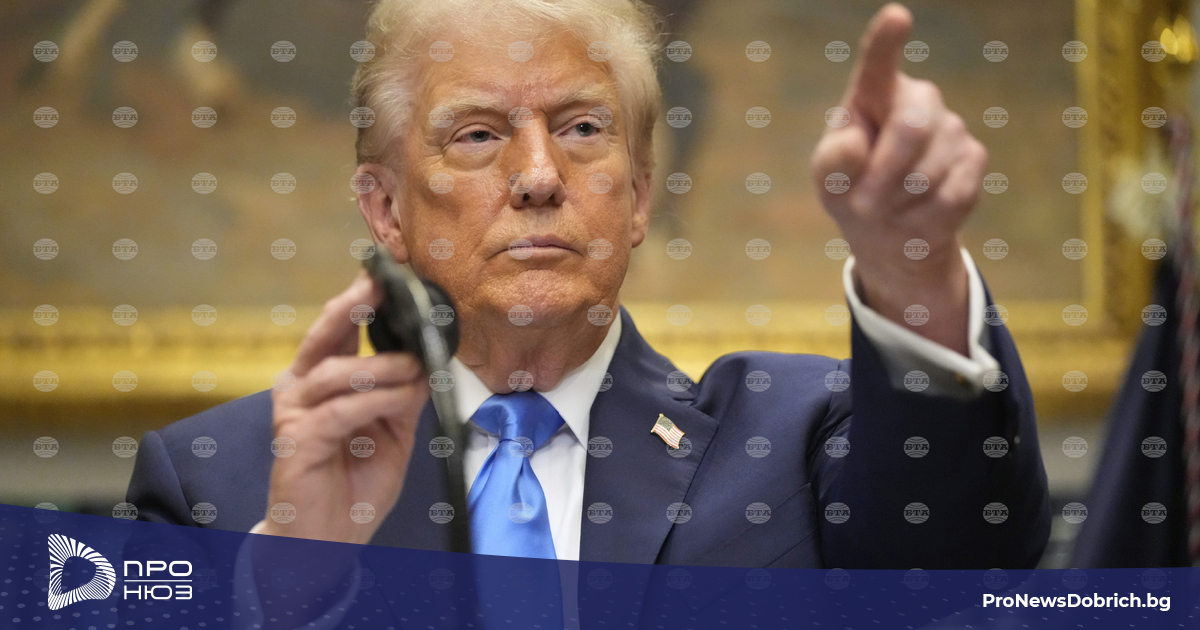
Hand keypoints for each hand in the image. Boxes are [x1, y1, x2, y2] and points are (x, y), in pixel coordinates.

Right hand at [262, 271, 430, 543]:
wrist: (325, 542)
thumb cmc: (354, 483)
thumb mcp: (393, 432)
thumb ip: (405, 395)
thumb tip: (428, 361)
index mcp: (322, 379)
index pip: (340, 328)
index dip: (361, 298)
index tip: (388, 272)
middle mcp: (302, 388)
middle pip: (324, 333)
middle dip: (354, 305)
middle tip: (381, 284)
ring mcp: (295, 413)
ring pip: (337, 371)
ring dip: (382, 366)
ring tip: (415, 366)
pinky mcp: (296, 441)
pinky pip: (340, 411)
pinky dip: (374, 401)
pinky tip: (400, 398)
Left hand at [810, 3, 986, 354]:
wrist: (888, 228)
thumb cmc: (850, 190)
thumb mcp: (828, 179)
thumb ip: (834, 162)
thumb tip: (857, 146)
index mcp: (873, 94)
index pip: (878, 64)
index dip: (886, 41)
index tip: (896, 16)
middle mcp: (918, 100)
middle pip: (910, 128)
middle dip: (883, 175)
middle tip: (862, 206)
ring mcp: (951, 126)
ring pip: (928, 172)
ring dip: (899, 203)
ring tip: (889, 206)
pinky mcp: (974, 158)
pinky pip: (951, 195)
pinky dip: (924, 217)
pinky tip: (915, 213)